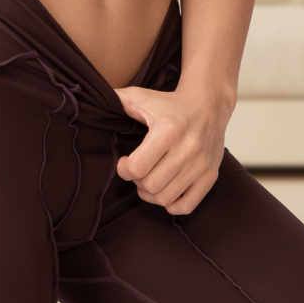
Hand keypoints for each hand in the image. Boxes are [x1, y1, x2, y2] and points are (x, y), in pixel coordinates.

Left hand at [113, 83, 230, 215]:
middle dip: (137, 181)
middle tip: (137, 170)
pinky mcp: (211, 175)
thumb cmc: (169, 103)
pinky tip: (165, 189)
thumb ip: (116, 99)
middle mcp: (187, 148)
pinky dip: (171, 204)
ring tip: (148, 179)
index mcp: (168, 129)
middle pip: (150, 185)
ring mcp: (201, 164)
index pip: (137, 168)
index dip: (124, 169)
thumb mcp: (141, 96)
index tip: (125, 162)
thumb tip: (92, 102)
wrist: (208, 104)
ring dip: (151, 193)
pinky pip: (187, 205)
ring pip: (165, 198)